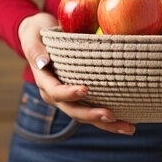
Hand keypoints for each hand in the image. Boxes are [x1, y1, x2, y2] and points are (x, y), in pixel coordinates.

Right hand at [18, 12, 135, 134]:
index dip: (69, 93)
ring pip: (86, 117)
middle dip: (92, 115)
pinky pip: (94, 112)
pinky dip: (110, 120)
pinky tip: (128, 123)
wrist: (41, 37)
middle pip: (74, 110)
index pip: (56, 91)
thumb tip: (42, 62)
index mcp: (44, 81)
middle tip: (111, 115)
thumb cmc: (39, 33)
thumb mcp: (32, 36)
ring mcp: (68, 100)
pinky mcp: (80, 99)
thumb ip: (35, 50)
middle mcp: (55, 95)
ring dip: (107, 124)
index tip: (85, 89)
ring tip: (128, 128)